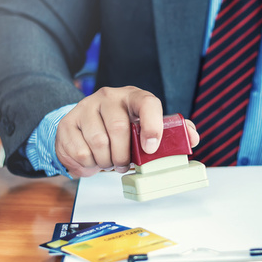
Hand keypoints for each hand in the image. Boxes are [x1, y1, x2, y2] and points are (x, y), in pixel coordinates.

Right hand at [55, 86, 199, 176]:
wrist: (85, 125)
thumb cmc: (122, 127)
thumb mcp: (145, 126)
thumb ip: (172, 131)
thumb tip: (193, 138)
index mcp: (133, 97)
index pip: (147, 103)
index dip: (152, 125)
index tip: (151, 148)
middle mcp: (108, 96)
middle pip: (119, 129)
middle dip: (123, 155)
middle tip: (123, 164)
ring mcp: (86, 107)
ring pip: (98, 142)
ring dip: (105, 161)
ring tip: (108, 162)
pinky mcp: (68, 122)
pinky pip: (80, 152)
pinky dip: (88, 165)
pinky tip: (92, 160)